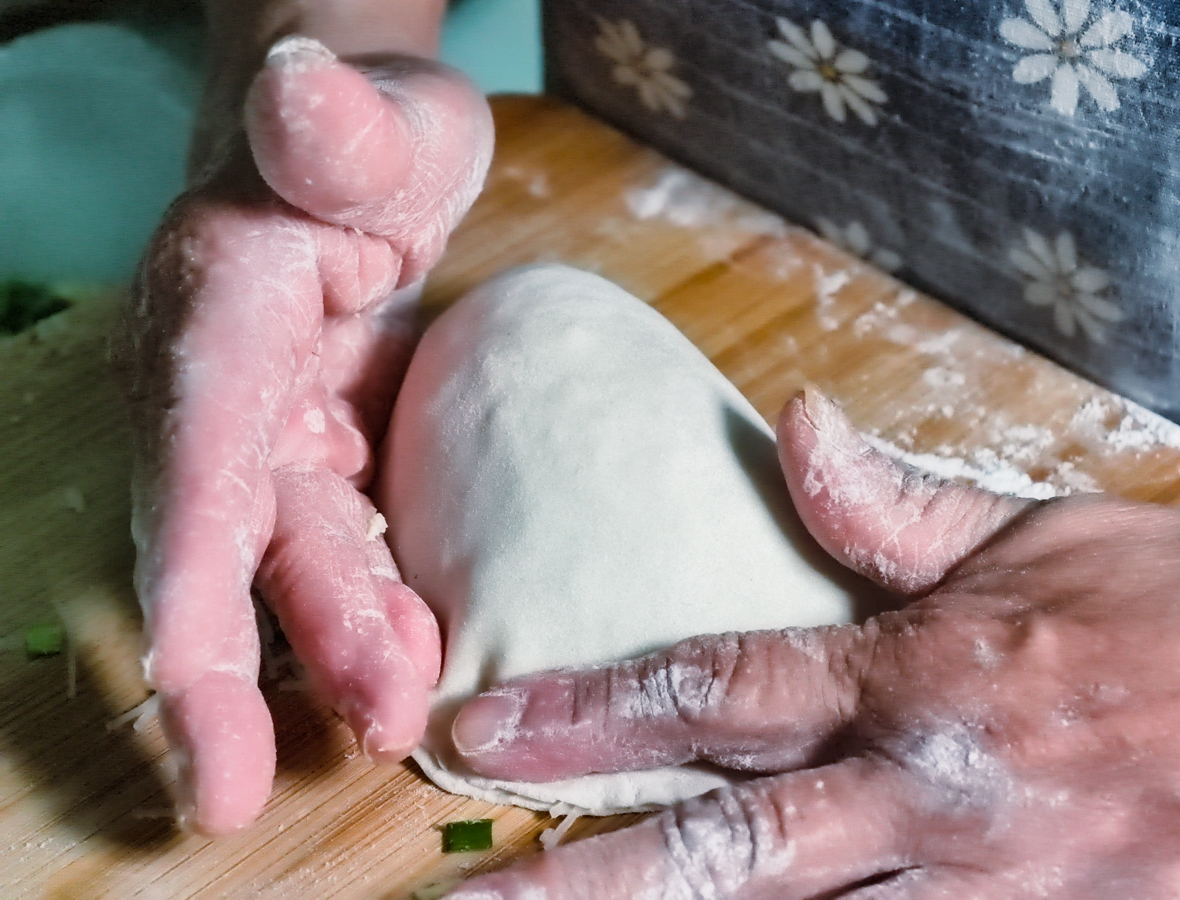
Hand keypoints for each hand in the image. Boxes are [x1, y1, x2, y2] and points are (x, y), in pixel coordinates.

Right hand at [113, 36, 492, 833]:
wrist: (362, 156)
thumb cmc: (360, 136)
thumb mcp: (364, 124)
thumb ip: (335, 130)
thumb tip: (299, 88)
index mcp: (218, 322)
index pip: (192, 467)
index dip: (192, 587)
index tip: (196, 703)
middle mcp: (230, 396)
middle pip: (240, 545)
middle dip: (264, 663)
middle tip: (314, 759)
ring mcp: (282, 435)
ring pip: (301, 562)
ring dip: (343, 646)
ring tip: (403, 716)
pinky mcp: (334, 456)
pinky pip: (351, 547)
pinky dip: (378, 609)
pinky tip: (425, 656)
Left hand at [445, 388, 1179, 898]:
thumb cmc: (1172, 620)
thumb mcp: (1037, 536)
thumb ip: (895, 505)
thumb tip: (796, 424)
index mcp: (911, 679)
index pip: (711, 691)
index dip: (587, 713)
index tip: (484, 728)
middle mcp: (921, 798)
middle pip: (720, 851)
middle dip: (582, 880)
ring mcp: (974, 894)